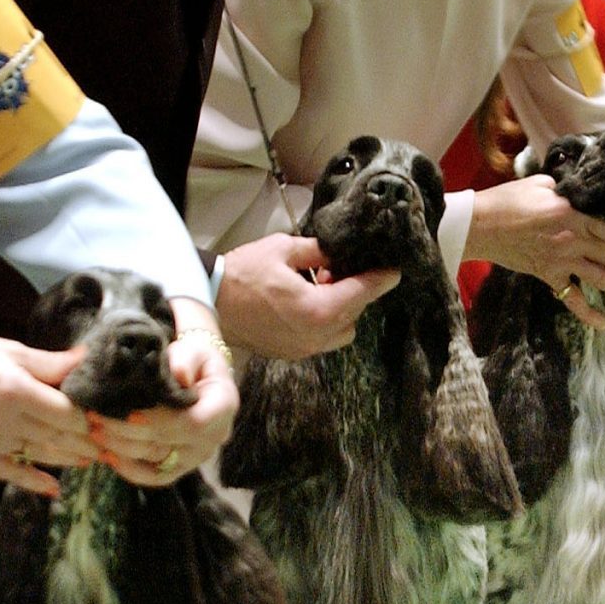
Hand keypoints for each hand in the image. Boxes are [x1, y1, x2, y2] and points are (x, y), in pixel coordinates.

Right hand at [0, 335, 97, 496]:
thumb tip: (88, 358)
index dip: (87, 418)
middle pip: (57, 437)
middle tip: (109, 444)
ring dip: (69, 459)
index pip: (64, 412)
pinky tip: (54, 488)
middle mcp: (5, 420)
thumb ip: (50, 363)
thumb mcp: (11, 352)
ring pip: (41, 455)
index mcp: (15, 390)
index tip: (105, 418)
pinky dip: (35, 483)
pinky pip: (12, 474)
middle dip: (86, 442)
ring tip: (90, 459)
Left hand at [86, 306, 238, 486]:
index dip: (160, 422)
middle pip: (170, 445)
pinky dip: (131, 470)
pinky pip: (157, 477)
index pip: (193, 423)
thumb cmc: (195, 360)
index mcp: (223, 407)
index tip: (129, 413)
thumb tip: (178, 375)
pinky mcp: (182, 466)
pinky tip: (108, 456)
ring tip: (96, 432)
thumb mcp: (194, 350)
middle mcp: (214, 437)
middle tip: (97, 419)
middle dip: (130, 435)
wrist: (197, 375)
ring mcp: (198, 455)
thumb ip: (186, 359)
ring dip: (124, 450)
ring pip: (159, 463)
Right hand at [216, 231, 401, 360]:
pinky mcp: (293, 353)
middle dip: (355, 290)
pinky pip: (323, 337)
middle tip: (338, 268)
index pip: (363, 292)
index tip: (395, 271)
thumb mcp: (283, 250)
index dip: (381, 279)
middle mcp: (317, 335)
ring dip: (341, 308)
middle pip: (355, 312)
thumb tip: (338, 252)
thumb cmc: (242, 275)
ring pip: (343, 329)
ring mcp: (305, 348)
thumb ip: (318, 251)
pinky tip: (306, 300)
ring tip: (320, 285)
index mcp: (318, 309)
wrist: (209, 303)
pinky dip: (324, 320)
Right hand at [466, 176, 604, 319]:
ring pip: (603, 277)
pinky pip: (575, 301)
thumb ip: (561, 190)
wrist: (481, 226)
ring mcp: (563, 262)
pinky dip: (590, 315)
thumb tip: (569, 192)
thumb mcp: (540, 184)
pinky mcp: (550, 277)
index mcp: (573, 215)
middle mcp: (574, 240)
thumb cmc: (506, 201)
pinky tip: (604, 324)